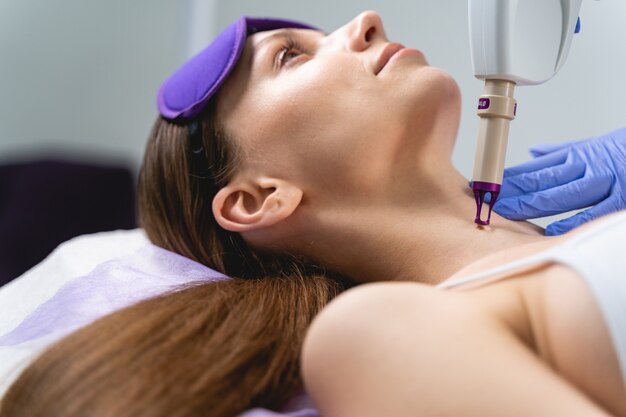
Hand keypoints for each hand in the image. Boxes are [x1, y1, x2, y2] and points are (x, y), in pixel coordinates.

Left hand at [493, 126, 625, 234]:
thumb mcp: (597, 145)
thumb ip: (563, 152)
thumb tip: (534, 153)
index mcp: (579, 154)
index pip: (536, 168)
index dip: (510, 178)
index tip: (486, 186)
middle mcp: (588, 166)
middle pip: (541, 179)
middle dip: (512, 192)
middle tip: (485, 202)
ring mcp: (606, 181)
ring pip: (559, 193)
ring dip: (530, 203)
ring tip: (505, 213)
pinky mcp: (622, 197)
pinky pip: (592, 212)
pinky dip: (571, 222)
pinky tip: (550, 231)